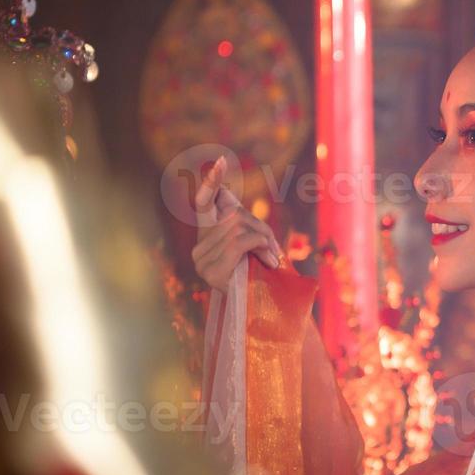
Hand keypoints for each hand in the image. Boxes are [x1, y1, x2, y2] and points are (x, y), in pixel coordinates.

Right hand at [190, 156, 282, 290]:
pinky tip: (268, 258)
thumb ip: (244, 226)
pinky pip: (240, 241)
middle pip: (233, 216)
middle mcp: (199, 247)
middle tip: (275, 248)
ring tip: (272, 257)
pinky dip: (259, 244)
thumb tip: (229, 198)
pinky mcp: (211, 271)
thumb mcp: (252, 247)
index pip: (203, 204)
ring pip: (238, 227)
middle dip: (260, 227)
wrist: (258, 313)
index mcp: (207, 238)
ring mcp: (202, 260)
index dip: (212, 183)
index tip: (220, 161)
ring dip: (263, 238)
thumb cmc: (257, 278)